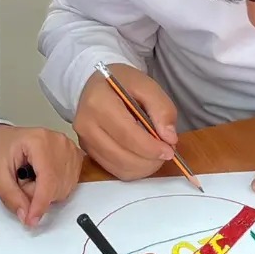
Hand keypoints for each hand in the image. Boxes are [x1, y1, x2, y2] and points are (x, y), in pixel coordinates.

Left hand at [0, 124, 82, 226]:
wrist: (2, 138)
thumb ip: (11, 196)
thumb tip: (27, 216)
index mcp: (39, 140)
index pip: (48, 179)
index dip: (40, 204)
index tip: (31, 221)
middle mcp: (59, 142)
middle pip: (57, 186)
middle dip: (38, 196)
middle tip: (21, 184)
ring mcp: (69, 147)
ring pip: (65, 188)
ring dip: (47, 193)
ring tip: (31, 179)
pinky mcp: (75, 155)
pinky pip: (70, 184)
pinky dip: (56, 189)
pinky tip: (43, 179)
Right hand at [73, 64, 177, 179]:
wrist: (97, 84)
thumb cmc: (123, 83)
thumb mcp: (146, 85)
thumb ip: (161, 109)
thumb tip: (169, 138)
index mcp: (99, 103)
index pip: (126, 134)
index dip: (150, 147)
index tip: (170, 151)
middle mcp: (86, 125)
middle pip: (122, 156)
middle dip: (150, 160)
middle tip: (167, 152)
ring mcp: (84, 141)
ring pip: (119, 168)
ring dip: (144, 167)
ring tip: (156, 154)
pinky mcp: (88, 152)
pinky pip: (115, 170)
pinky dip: (134, 169)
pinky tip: (143, 157)